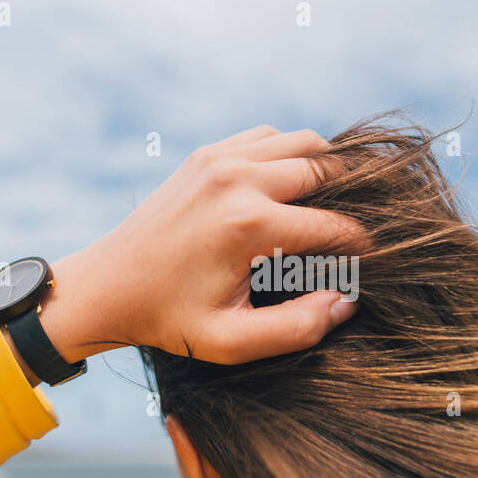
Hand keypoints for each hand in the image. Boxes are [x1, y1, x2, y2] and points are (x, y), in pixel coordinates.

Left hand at [23, 126, 364, 375]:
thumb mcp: (231, 342)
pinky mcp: (207, 153)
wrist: (107, 286)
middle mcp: (237, 180)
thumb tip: (345, 300)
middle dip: (355, 199)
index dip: (362, 248)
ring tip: (333, 207)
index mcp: (248, 225)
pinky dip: (292, 154)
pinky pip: (270, 136)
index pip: (333, 228)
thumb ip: (296, 328)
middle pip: (328, 171)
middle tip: (359, 229)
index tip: (371, 266)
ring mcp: (220, 158)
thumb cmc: (169, 320)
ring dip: (327, 171)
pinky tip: (294, 189)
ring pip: (304, 142)